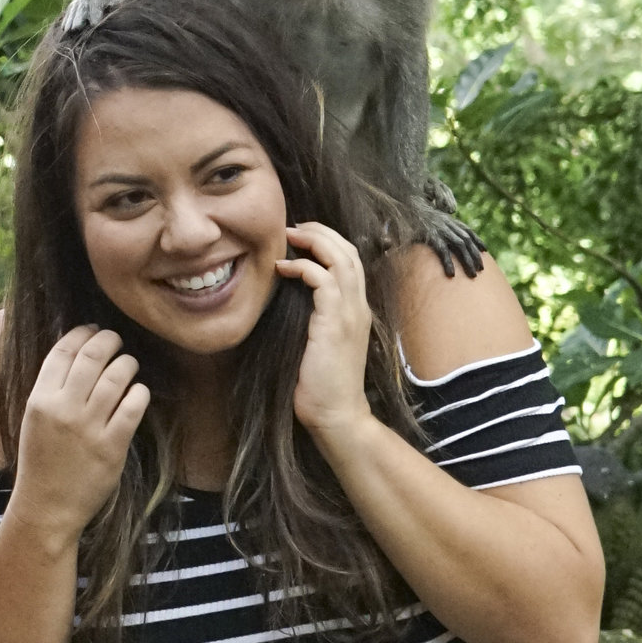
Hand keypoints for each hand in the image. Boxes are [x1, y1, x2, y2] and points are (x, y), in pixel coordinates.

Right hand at [11, 324, 149, 539]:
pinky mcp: (112, 446)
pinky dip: (139, 392)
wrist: (47, 506)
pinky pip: (134, 405)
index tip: (92, 330)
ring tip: (128, 365)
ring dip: (127, 363)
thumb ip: (51, 388)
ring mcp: (89, 428)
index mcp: (40, 400)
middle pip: (92, 356)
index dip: (81, 334)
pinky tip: (138, 393)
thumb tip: (76, 351)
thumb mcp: (34, 419)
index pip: (63, 351)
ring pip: (117, 376)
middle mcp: (64, 409)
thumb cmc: (41, 461)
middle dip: (108, 341)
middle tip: (116, 341)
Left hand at [280, 220, 374, 444]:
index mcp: (356, 310)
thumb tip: (287, 299)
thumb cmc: (321, 385)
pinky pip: (324, 280)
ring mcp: (350, 314)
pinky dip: (304, 267)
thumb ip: (313, 318)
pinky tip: (283, 268)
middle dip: (321, 232)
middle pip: (349, 251)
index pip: (350, 261)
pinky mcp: (335, 324)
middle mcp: (358, 307)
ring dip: (314, 241)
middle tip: (293, 226)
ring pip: (341, 259)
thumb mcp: (318, 343)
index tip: (300, 238)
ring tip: (289, 236)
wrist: (337, 415)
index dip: (328, 242)